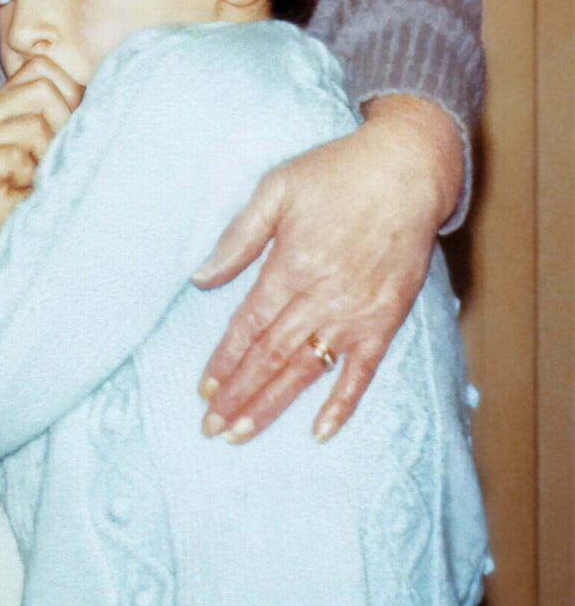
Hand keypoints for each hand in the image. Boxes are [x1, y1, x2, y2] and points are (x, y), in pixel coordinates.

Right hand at [0, 54, 84, 243]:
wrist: (41, 245)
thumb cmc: (61, 188)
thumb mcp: (73, 136)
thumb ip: (76, 102)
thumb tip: (114, 74)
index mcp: (9, 99)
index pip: (42, 67)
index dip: (69, 98)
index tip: (67, 135)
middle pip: (40, 89)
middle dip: (61, 127)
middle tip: (53, 162)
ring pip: (33, 124)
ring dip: (48, 157)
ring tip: (41, 178)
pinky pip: (16, 154)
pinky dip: (31, 178)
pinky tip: (25, 192)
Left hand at [191, 94, 464, 442]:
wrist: (406, 171)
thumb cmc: (336, 174)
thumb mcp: (276, 189)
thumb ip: (238, 237)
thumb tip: (200, 277)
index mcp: (290, 267)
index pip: (248, 327)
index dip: (224, 362)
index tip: (203, 390)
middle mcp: (320, 298)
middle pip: (270, 357)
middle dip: (238, 396)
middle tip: (211, 427)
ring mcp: (354, 314)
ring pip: (305, 371)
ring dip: (272, 405)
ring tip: (243, 434)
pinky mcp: (385, 320)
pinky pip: (361, 371)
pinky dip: (341, 403)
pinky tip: (320, 431)